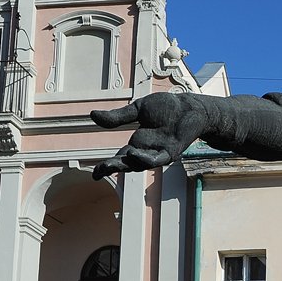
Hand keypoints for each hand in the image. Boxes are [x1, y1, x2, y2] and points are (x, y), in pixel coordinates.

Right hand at [89, 92, 222, 178]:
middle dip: (114, 167)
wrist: (189, 106)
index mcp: (138, 143)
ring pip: (141, 164)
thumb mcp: (138, 110)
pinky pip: (157, 159)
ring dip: (127, 165)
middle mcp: (147, 151)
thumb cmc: (167, 108)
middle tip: (100, 170)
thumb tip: (92, 116)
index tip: (94, 174)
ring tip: (112, 163)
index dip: (107, 166)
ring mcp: (159, 153)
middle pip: (128, 164)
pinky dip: (145, 158)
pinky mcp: (172, 151)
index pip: (119, 157)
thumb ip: (118, 117)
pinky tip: (134, 154)